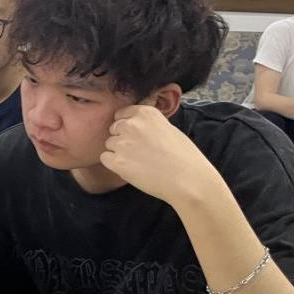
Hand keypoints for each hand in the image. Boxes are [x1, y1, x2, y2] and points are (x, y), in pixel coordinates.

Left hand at [100, 105, 220, 205]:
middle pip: (114, 128)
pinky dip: (113, 164)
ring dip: (118, 152)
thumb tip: (135, 125)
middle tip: (138, 151)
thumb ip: (148, 125)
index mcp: (146, 113)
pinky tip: (130, 168)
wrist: (188, 180)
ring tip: (137, 161)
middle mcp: (131, 125)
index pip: (121, 114)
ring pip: (109, 144)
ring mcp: (122, 143)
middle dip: (121, 138)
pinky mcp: (117, 161)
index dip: (127, 125)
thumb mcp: (168, 128)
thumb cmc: (184, 156)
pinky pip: (105, 158)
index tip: (135, 135)